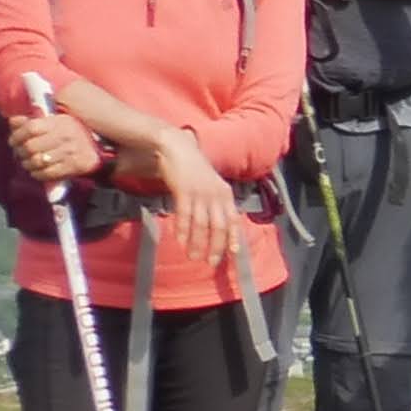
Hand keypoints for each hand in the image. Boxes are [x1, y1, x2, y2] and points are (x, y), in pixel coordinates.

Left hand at [7, 107, 106, 187]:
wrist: (100, 148)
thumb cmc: (72, 133)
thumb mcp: (55, 122)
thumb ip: (32, 121)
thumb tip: (12, 121)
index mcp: (60, 122)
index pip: (31, 128)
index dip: (17, 135)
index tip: (13, 141)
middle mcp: (65, 136)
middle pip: (31, 146)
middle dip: (20, 152)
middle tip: (19, 154)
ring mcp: (70, 152)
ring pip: (37, 161)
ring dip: (27, 164)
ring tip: (28, 163)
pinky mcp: (74, 166)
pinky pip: (47, 174)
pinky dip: (37, 174)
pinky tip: (37, 171)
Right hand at [149, 130, 238, 272]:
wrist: (177, 148)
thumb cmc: (193, 168)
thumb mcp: (211, 184)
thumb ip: (215, 202)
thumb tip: (216, 224)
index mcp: (225, 194)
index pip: (233, 219)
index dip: (234, 237)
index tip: (233, 254)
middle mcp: (216, 195)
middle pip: (219, 226)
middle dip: (216, 246)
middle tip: (210, 262)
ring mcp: (200, 193)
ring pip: (202, 224)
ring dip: (198, 243)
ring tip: (194, 257)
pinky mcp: (184, 191)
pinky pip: (185, 215)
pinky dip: (183, 230)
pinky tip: (180, 241)